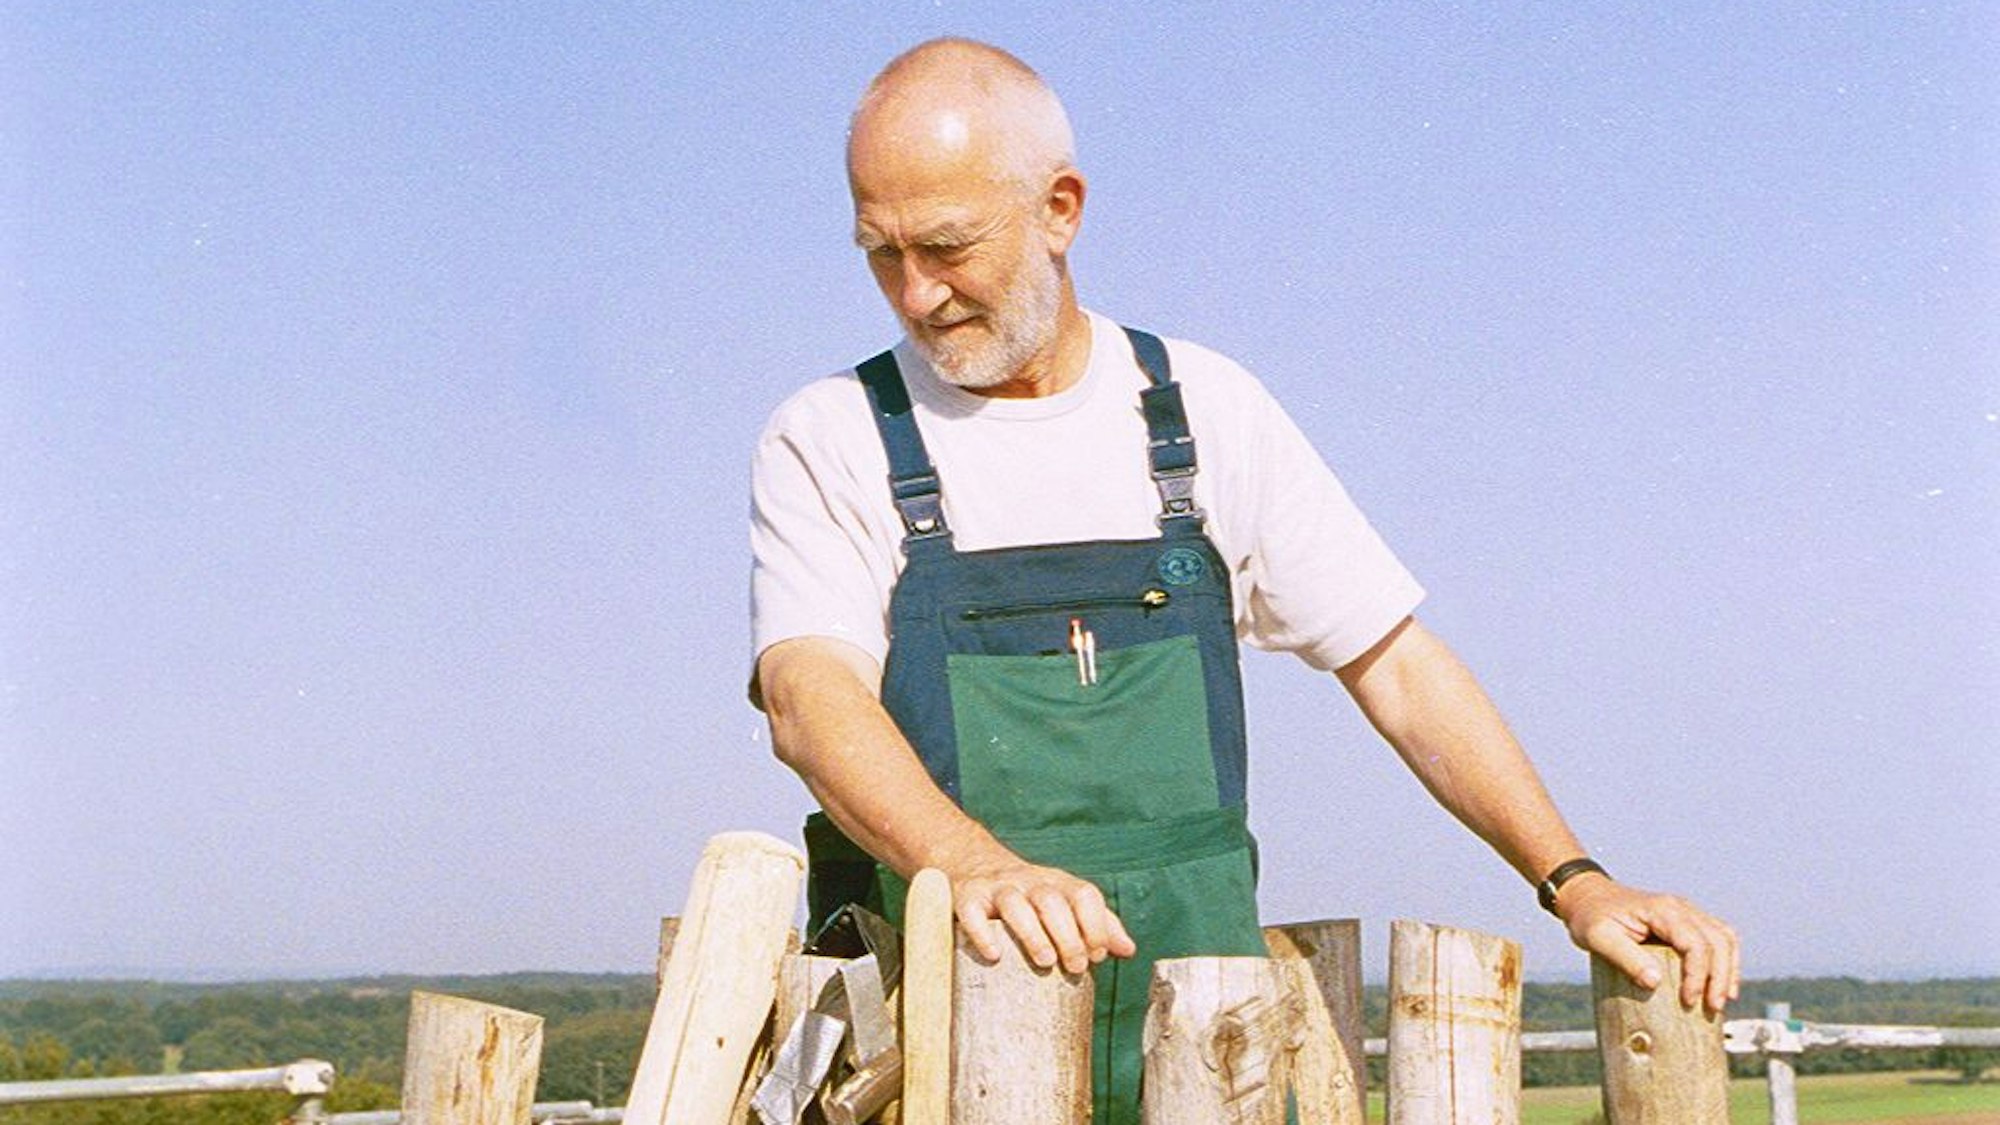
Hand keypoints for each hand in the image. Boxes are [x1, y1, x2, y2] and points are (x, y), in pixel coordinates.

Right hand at [951, 857, 1136, 974]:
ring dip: (1033, 933)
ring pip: (1015, 904)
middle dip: (1068, 935)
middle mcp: (1029, 882)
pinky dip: (983, 933)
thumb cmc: (1029, 897)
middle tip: (1075, 967)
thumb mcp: (1065, 904)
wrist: (974, 863)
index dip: (1096, 925)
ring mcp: (996, 888)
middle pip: (1052, 900)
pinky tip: (994, 956)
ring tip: (1045, 961)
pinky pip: (972, 912)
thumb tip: (1129, 949)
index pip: (1084, 895)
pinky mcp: (966, 898)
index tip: (1097, 955)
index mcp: (1057, 884)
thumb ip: (1098, 925)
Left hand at [1556, 874, 1739, 1011]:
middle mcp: (1681, 907)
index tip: (1688, 1001)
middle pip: (1718, 940)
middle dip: (1720, 977)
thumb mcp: (1599, 938)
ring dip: (1728, 969)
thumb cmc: (1590, 917)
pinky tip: (1721, 983)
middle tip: (1712, 1008)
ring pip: (1725, 937)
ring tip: (1722, 1000)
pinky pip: (1718, 937)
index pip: (1695, 943)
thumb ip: (1625, 958)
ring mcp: (1687, 912)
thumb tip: (1655, 983)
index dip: (1698, 974)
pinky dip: (1725, 960)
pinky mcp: (1686, 922)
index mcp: (1662, 910)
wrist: (1587, 896)